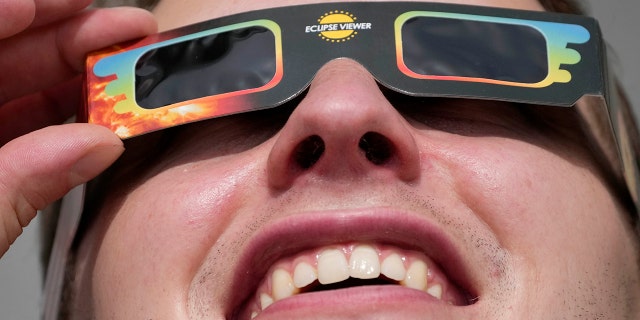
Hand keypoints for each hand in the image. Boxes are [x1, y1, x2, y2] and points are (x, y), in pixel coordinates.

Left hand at [0, 0, 156, 255]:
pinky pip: (12, 132)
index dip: (36, 5)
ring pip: (11, 93)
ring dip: (72, 86)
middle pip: (4, 53)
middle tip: (128, 40)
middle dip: (72, 42)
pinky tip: (92, 126)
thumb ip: (19, 183)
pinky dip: (53, 128)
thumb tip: (94, 148)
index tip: (89, 1)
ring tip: (124, 83)